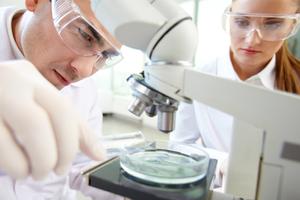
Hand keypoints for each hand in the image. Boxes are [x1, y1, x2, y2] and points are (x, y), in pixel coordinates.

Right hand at [0, 60, 104, 179]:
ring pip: (13, 134)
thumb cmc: (10, 101)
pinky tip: (17, 167)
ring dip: (29, 162)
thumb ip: (70, 125)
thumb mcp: (40, 104)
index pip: (62, 109)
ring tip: (34, 173)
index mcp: (29, 77)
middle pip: (38, 122)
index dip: (72, 142)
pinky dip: (12, 162)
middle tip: (54, 170)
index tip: (70, 164)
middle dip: (52, 153)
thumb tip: (99, 153)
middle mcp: (8, 81)